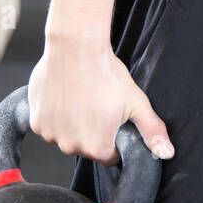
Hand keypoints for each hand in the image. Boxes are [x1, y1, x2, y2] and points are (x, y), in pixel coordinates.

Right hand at [28, 37, 173, 165]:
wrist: (76, 47)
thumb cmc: (106, 73)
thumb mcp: (136, 102)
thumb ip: (152, 131)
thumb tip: (167, 153)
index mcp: (97, 147)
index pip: (109, 155)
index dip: (113, 137)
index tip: (112, 118)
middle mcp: (71, 146)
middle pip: (85, 147)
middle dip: (92, 131)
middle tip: (96, 105)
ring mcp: (51, 135)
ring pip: (65, 136)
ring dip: (71, 124)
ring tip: (80, 98)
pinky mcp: (36, 122)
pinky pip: (48, 126)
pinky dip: (54, 115)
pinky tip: (65, 96)